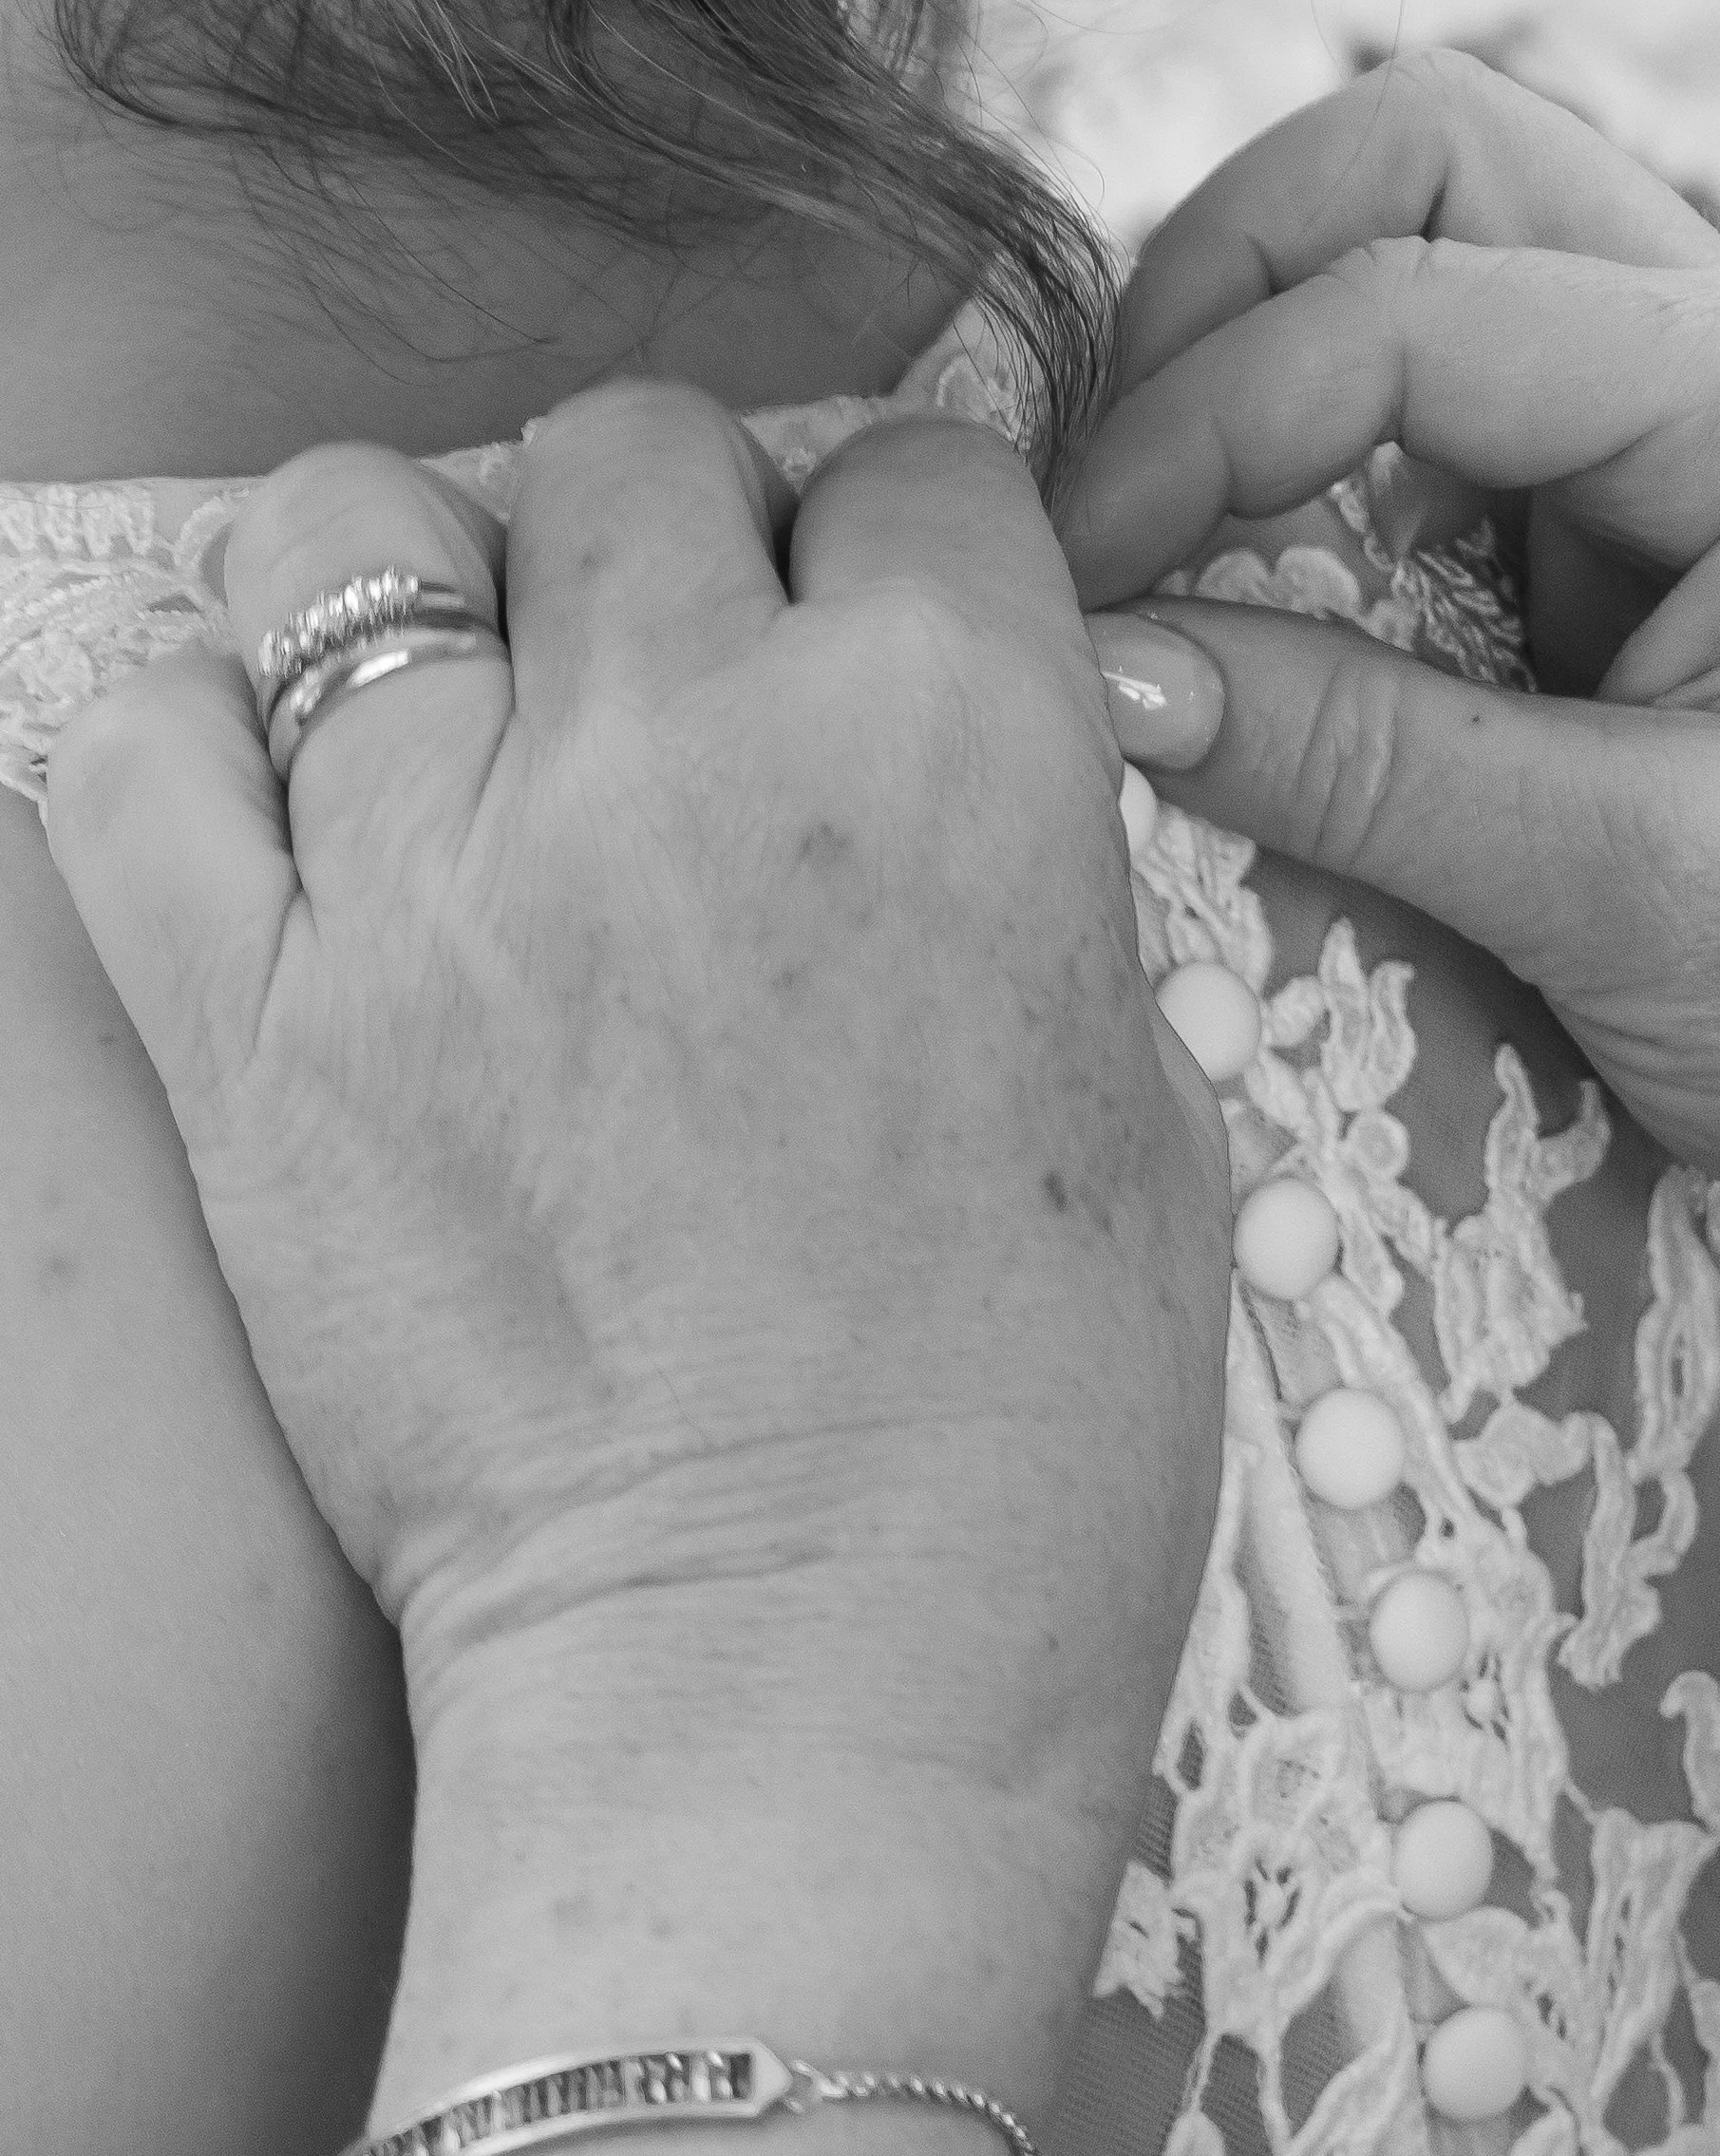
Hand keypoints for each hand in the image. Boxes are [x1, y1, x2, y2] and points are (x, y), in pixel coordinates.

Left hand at [48, 387, 1235, 2115]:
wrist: (797, 1702)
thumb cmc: (1026, 1459)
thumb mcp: (1145, 1117)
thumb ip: (1028, 880)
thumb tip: (929, 779)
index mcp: (955, 744)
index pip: (912, 470)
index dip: (910, 551)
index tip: (892, 631)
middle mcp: (679, 750)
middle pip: (626, 453)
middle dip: (674, 543)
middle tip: (689, 692)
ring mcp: (432, 880)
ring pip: (346, 529)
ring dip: (421, 593)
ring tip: (469, 728)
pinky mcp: (248, 1030)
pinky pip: (138, 743)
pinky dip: (200, 738)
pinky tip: (297, 819)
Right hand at [1063, 57, 1719, 1580]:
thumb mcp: (1637, 897)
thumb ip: (1366, 767)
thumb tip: (1106, 674)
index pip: (1426, 300)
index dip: (1211, 421)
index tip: (1075, 588)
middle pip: (1414, 174)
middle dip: (1219, 308)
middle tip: (1098, 516)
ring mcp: (1682, 442)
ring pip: (1402, 282)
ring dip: (1248, 406)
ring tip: (1142, 584)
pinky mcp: (1623, 551)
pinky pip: (1414, 460)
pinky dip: (1294, 522)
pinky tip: (1233, 645)